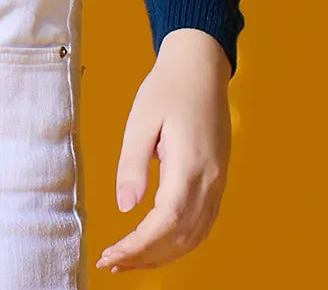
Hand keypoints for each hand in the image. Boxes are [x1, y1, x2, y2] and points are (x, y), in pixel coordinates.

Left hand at [94, 28, 231, 273]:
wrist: (202, 66)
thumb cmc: (168, 87)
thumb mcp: (141, 119)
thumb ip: (132, 164)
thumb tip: (125, 206)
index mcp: (188, 164)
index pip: (165, 222)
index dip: (138, 246)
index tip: (110, 254)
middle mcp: (209, 180)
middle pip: (180, 237)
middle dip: (145, 257)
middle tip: (111, 261)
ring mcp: (217, 182)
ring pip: (194, 236)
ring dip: (162, 254)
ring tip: (129, 258)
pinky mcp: (218, 180)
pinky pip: (202, 224)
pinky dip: (179, 242)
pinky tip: (157, 243)